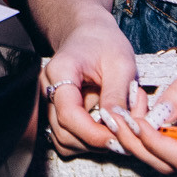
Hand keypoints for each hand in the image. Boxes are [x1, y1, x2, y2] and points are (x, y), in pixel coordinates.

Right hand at [40, 10, 140, 158]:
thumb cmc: (104, 41)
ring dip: (95, 144)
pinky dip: (90, 140)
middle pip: (65, 134)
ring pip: (66, 141)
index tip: (119, 138)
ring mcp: (51, 104)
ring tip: (120, 124)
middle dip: (97, 141)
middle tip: (127, 134)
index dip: (93, 133)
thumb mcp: (120, 63)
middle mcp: (49, 90)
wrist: (90, 32)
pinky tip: (109, 125)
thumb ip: (117, 95)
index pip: (68, 114)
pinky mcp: (59, 113)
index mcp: (60, 72)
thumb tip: (119, 126)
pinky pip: (70, 138)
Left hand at [114, 26, 176, 175]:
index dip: (154, 143)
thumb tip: (157, 115)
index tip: (133, 121)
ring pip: (168, 158)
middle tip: (116, 119)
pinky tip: (137, 111)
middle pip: (171, 164)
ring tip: (123, 113)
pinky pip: (173, 145)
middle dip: (140, 145)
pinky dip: (152, 135)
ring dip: (142, 142)